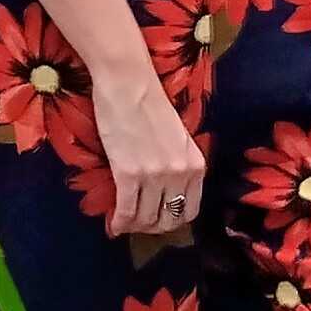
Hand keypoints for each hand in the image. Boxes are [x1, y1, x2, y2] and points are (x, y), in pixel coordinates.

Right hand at [97, 76, 203, 243]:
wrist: (128, 83)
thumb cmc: (150, 103)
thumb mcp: (178, 137)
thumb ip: (179, 164)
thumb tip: (166, 190)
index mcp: (196, 165)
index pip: (189, 210)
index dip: (171, 221)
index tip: (157, 219)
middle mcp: (180, 174)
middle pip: (168, 219)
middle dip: (152, 227)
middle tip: (138, 224)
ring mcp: (155, 175)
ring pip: (146, 219)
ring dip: (134, 226)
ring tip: (123, 223)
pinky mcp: (129, 174)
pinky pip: (127, 210)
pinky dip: (120, 222)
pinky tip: (114, 224)